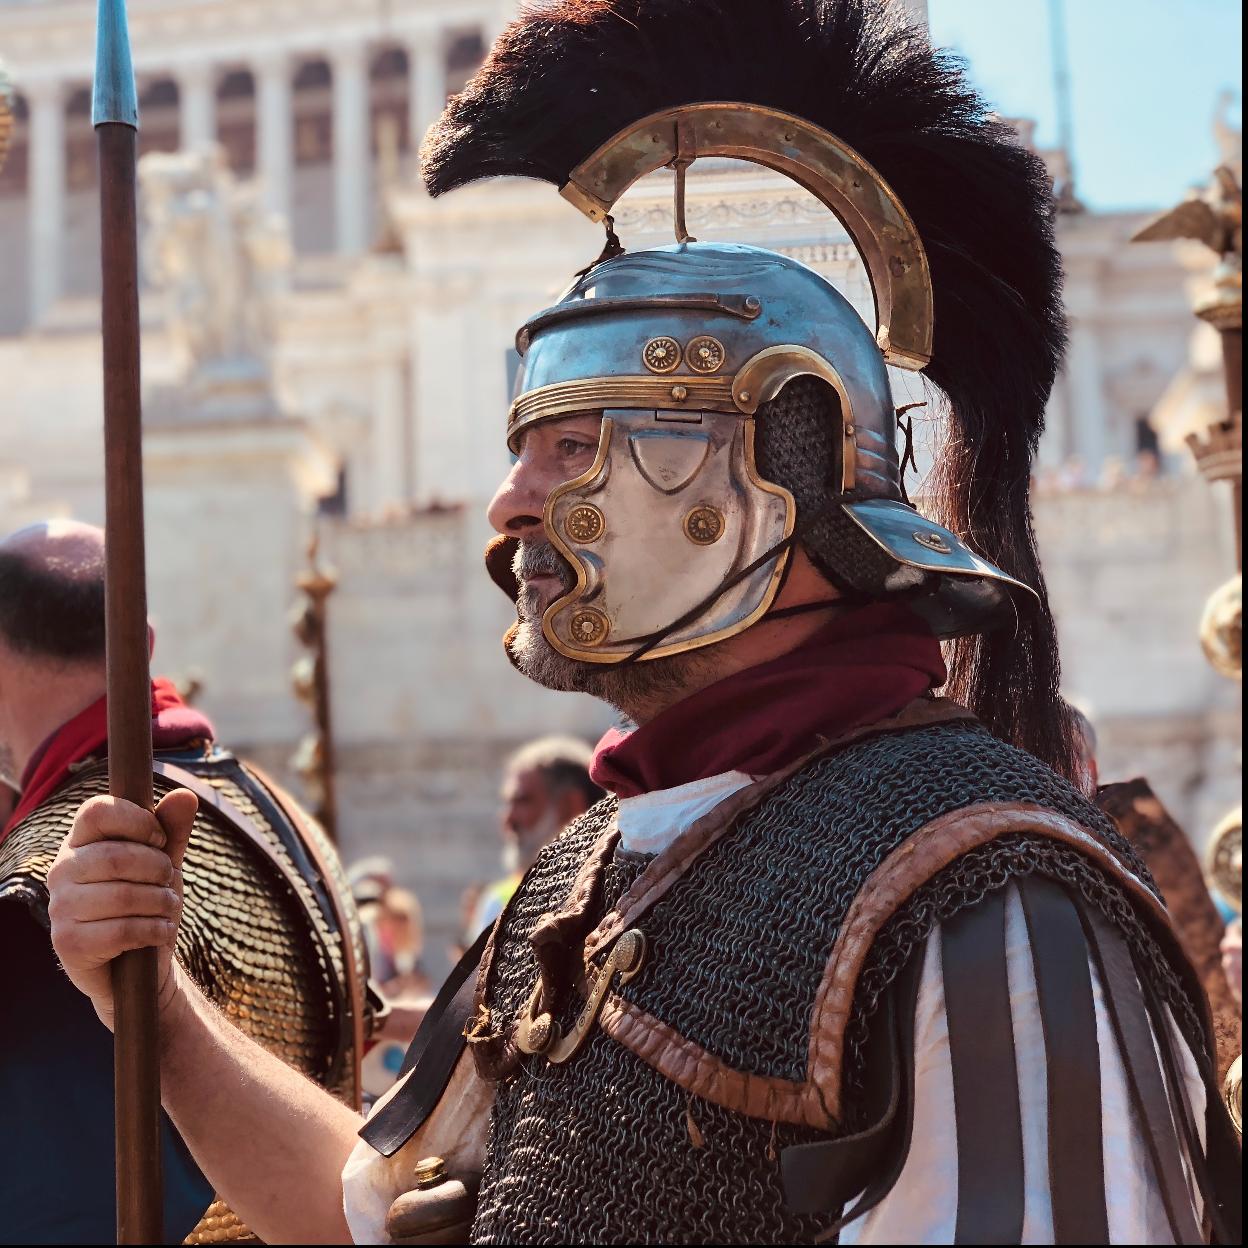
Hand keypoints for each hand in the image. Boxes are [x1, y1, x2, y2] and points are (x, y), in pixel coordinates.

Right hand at [48, 788, 197, 1029]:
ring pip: (122, 895)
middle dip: (158, 869)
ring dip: (161, 902)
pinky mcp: (67, 943)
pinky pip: (121, 930)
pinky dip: (154, 930)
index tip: (161, 840)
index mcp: (81, 841)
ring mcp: (60, 908)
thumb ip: (173, 829)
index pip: (98, 811)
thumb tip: (186, 794)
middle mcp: (62, 871)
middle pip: (115, 855)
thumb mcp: (165, 861)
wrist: (137, 964)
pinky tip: (161, 931)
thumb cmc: (147, 900)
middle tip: (169, 882)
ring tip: (168, 908)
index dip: (139, 821)